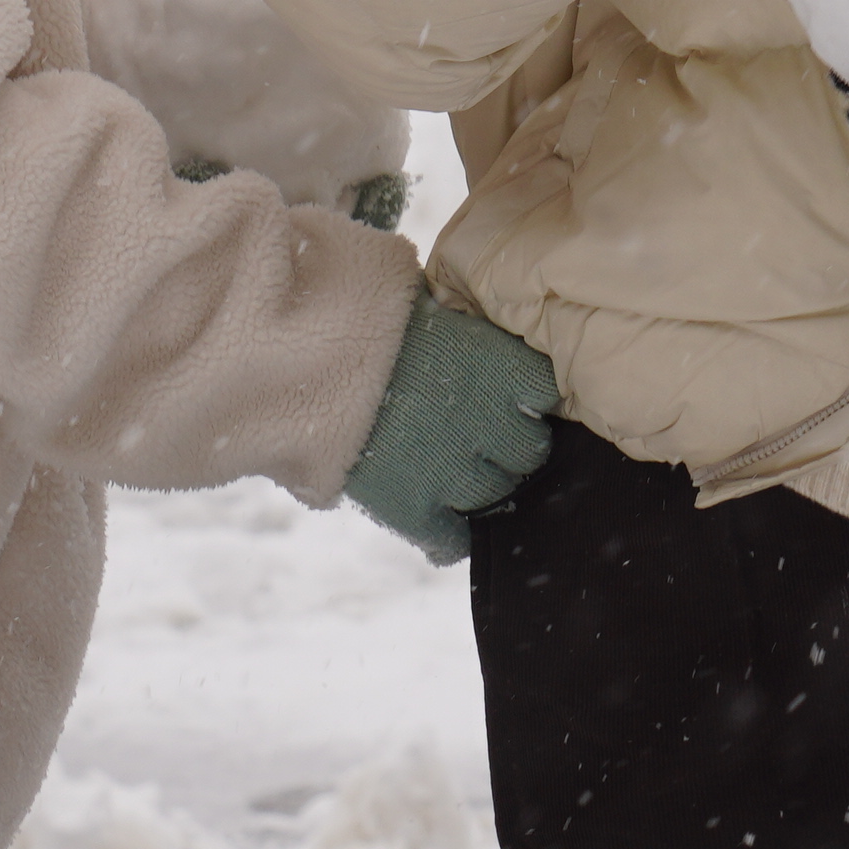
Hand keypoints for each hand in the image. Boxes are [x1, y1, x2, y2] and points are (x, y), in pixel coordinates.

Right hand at [340, 300, 556, 563]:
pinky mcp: (413, 509)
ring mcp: (453, 471)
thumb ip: (469, 340)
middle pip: (528, 450)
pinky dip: (448, 535)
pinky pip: (450, 539)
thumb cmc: (364, 320)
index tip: (508, 396)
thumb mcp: (432, 309)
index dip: (526, 399)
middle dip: (508, 444)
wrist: (303, 358)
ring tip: (446, 466)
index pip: (545, 396)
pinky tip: (440, 520)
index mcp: (501, 368)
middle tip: (476, 433)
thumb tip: (484, 348)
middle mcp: (489, 423)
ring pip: (494, 494)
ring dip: (479, 484)